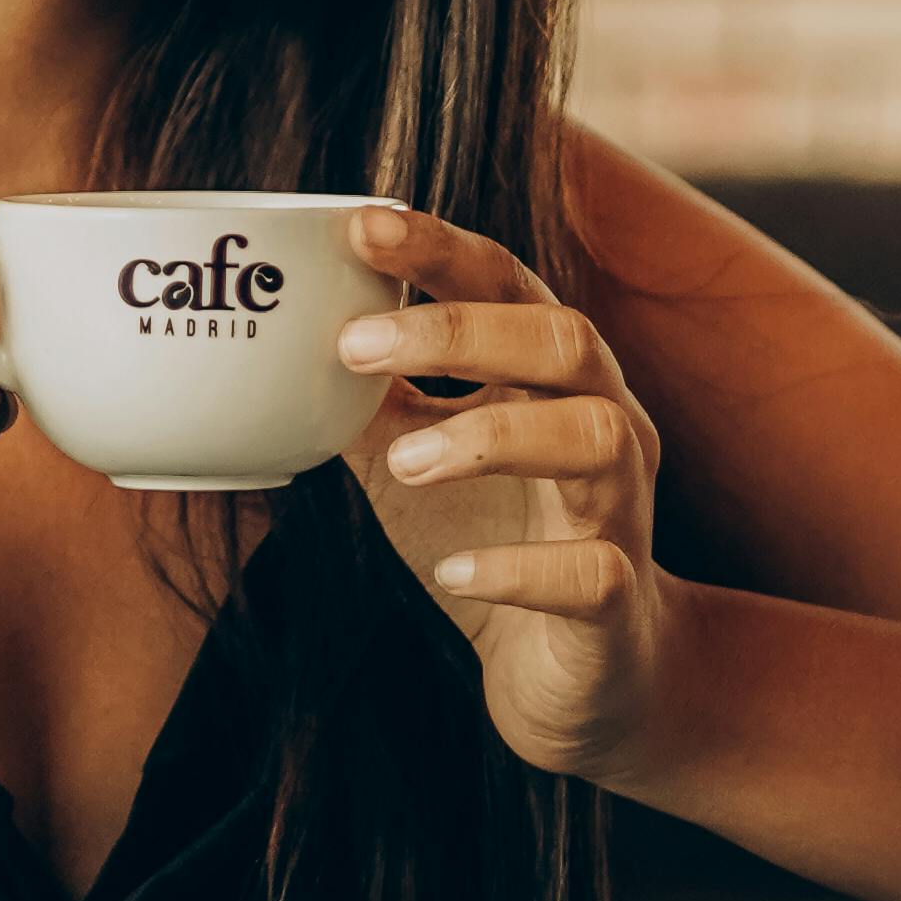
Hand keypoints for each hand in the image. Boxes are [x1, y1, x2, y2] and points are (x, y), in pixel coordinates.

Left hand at [342, 201, 669, 784]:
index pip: (509, 282)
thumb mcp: (413, 459)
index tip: (363, 226)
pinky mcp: (618, 599)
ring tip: (402, 459)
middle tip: (354, 345)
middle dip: (462, 330)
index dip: (442, 248)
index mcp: (551, 375)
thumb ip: (368, 401)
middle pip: (564, 337)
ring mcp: (622, 510)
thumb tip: (279, 342)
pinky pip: (591, 571)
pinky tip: (453, 574)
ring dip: (490, 435)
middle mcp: (606, 420)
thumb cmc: (492, 537)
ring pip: (593, 436)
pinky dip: (518, 569)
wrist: (570, 673)